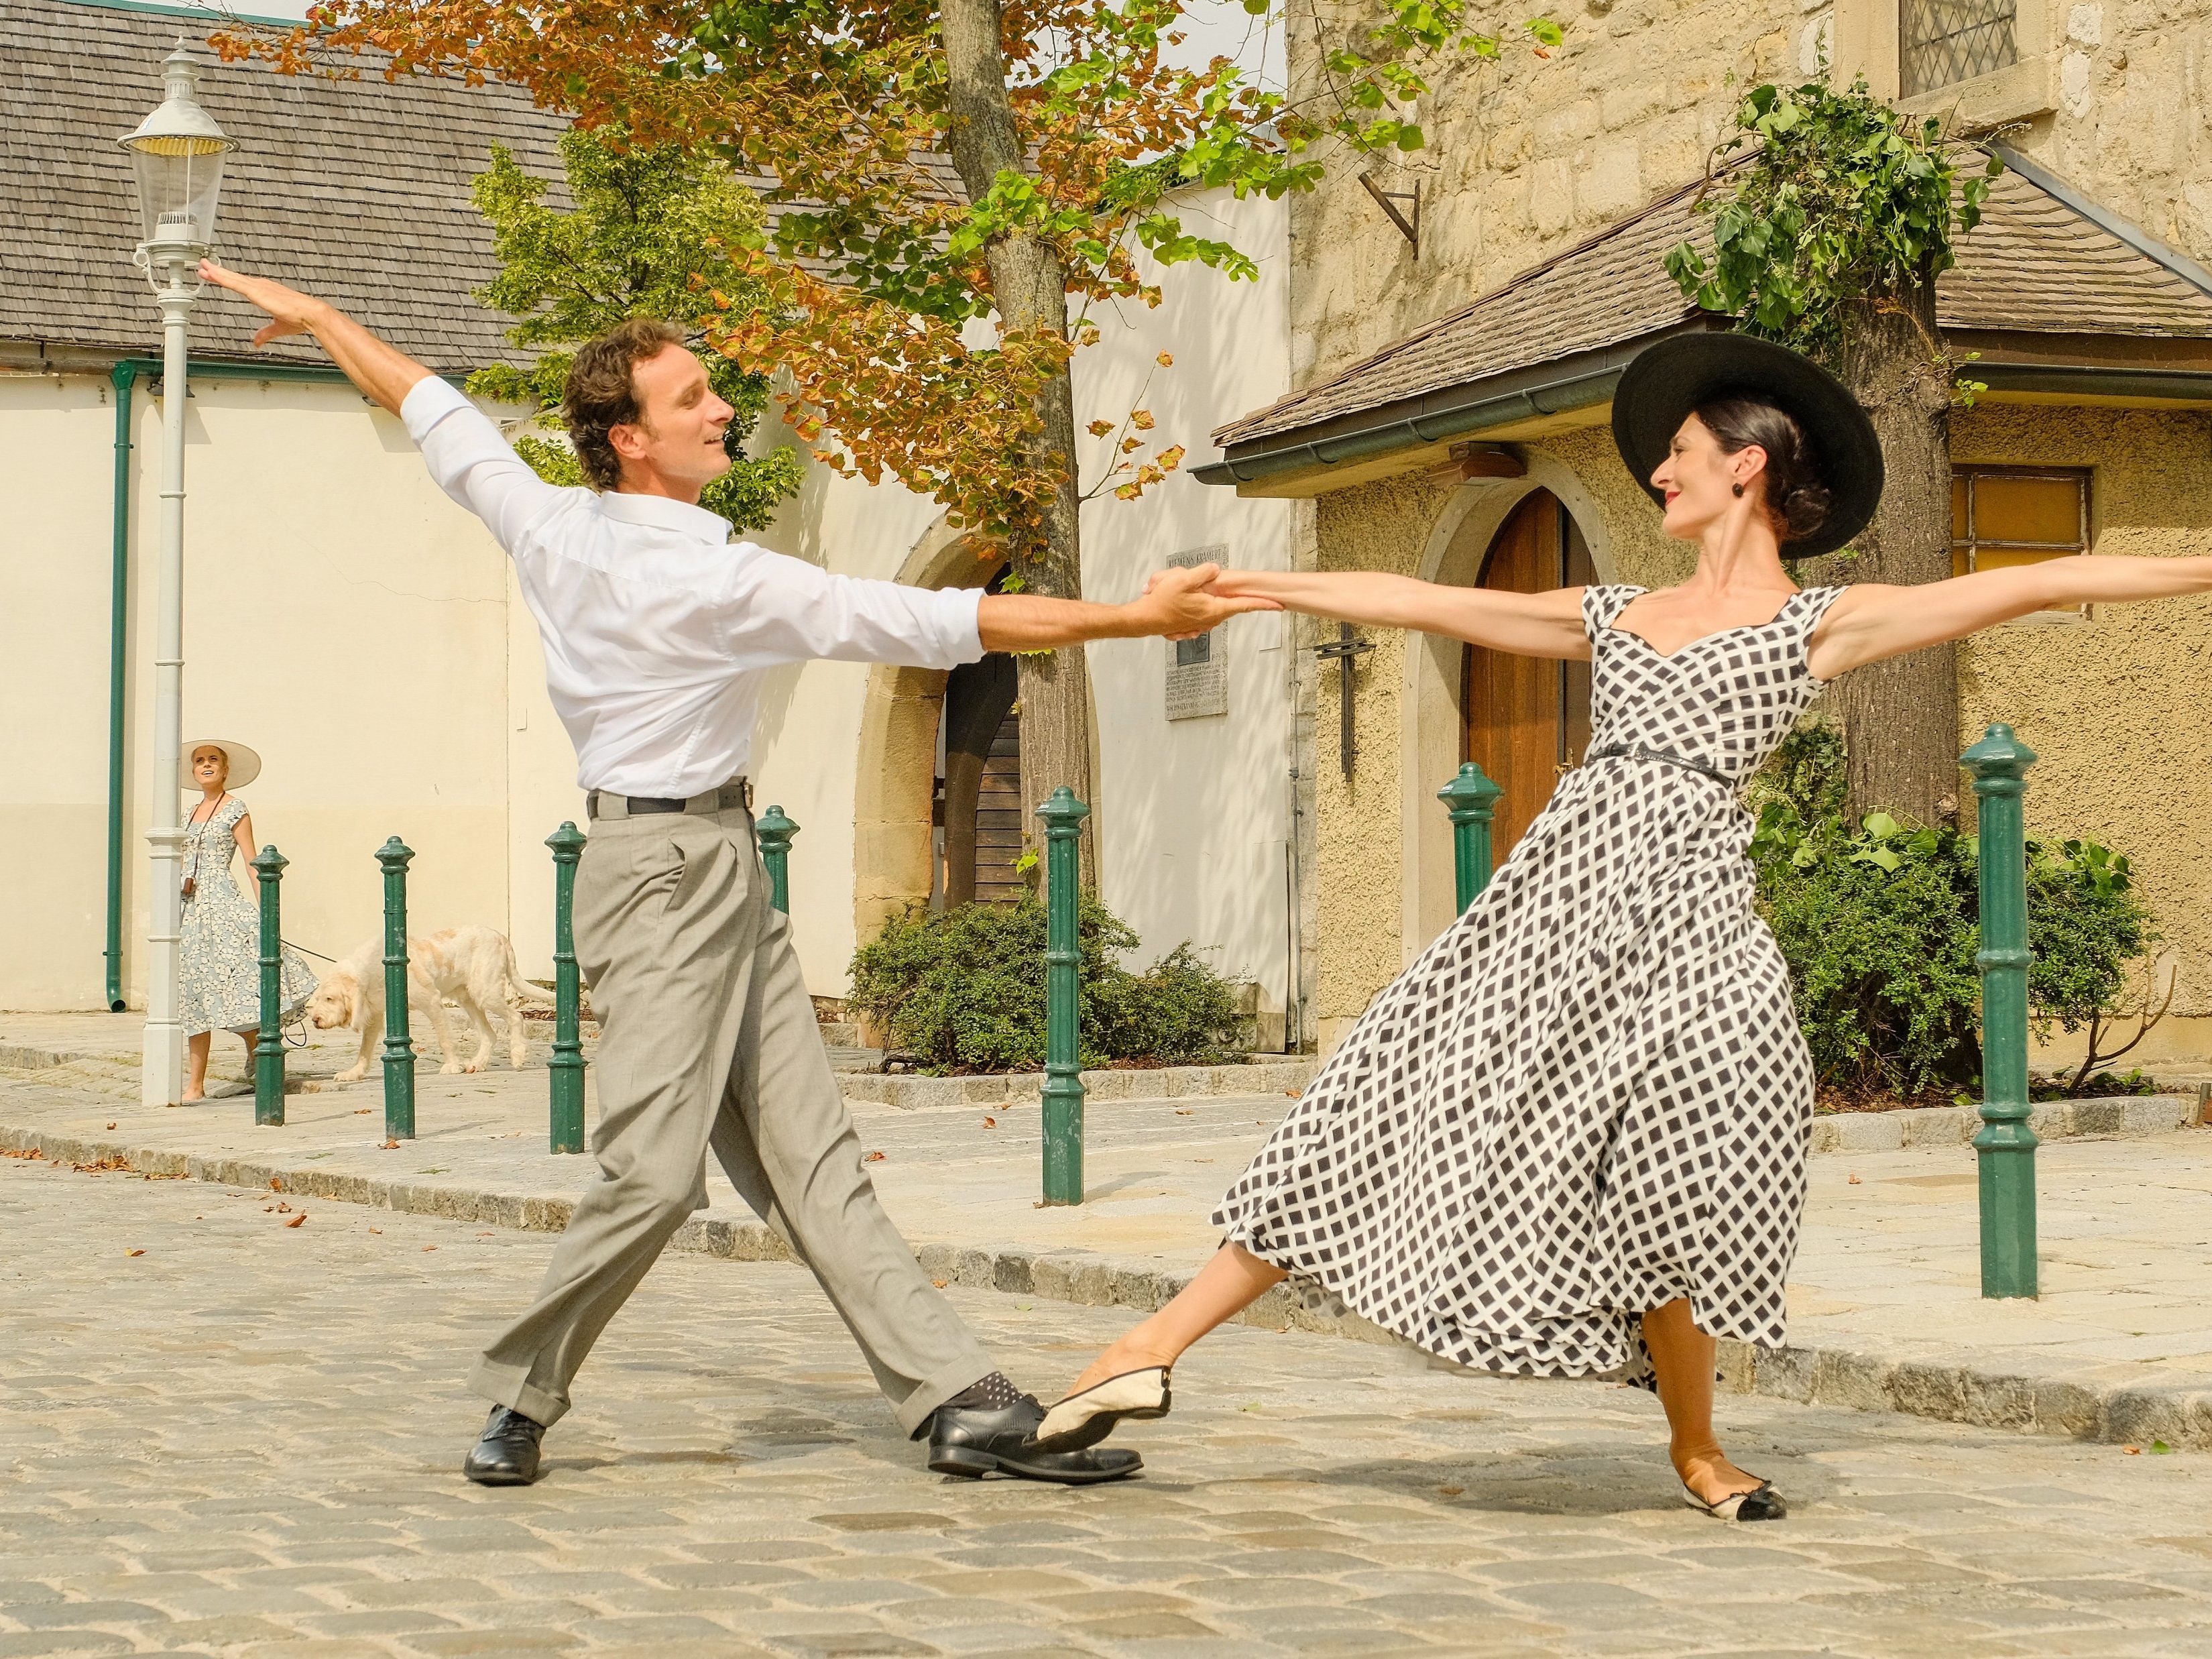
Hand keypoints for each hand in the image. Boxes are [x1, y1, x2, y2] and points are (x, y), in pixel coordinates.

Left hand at [199, 260, 329, 346]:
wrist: (310, 314)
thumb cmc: (300, 318)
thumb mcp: (278, 328)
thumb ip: (266, 333)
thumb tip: (257, 341)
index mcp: (266, 292)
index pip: (242, 284)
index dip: (229, 280)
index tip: (217, 277)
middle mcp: (261, 286)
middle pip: (234, 278)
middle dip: (218, 272)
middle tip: (204, 266)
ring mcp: (258, 287)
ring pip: (231, 278)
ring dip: (216, 272)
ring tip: (202, 266)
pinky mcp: (256, 291)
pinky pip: (234, 283)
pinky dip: (221, 277)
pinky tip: (211, 273)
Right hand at [1130, 563, 1280, 640]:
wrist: (1143, 619)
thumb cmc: (1161, 601)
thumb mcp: (1183, 578)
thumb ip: (1204, 572)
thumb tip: (1216, 570)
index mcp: (1214, 609)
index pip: (1245, 605)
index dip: (1263, 604)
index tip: (1279, 606)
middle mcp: (1210, 619)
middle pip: (1227, 604)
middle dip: (1221, 591)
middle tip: (1211, 584)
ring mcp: (1200, 624)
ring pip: (1211, 606)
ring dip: (1202, 596)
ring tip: (1181, 589)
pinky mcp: (1190, 625)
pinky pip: (1198, 612)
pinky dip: (1192, 604)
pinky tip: (1179, 599)